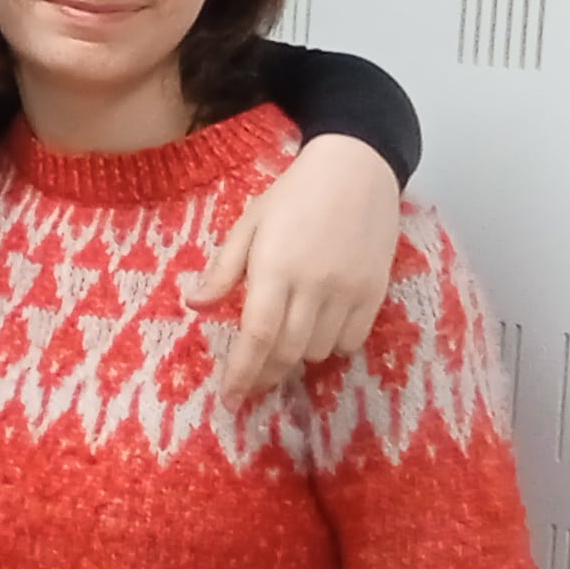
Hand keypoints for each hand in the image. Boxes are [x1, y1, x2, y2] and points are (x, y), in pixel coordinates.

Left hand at [189, 135, 402, 402]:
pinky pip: (352, 341)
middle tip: (251, 383)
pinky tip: (320, 332)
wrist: (357, 168)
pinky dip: (333, 346)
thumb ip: (223, 269)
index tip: (229, 400)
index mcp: (274, 268)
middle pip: (288, 352)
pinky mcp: (375, 291)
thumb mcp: (249, 224)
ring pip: (319, 351)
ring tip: (285, 346)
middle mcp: (313, 285)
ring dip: (298, 358)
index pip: (257, 336)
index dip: (241, 374)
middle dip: (266, 375)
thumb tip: (194, 306)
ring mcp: (348, 290)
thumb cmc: (294, 194)